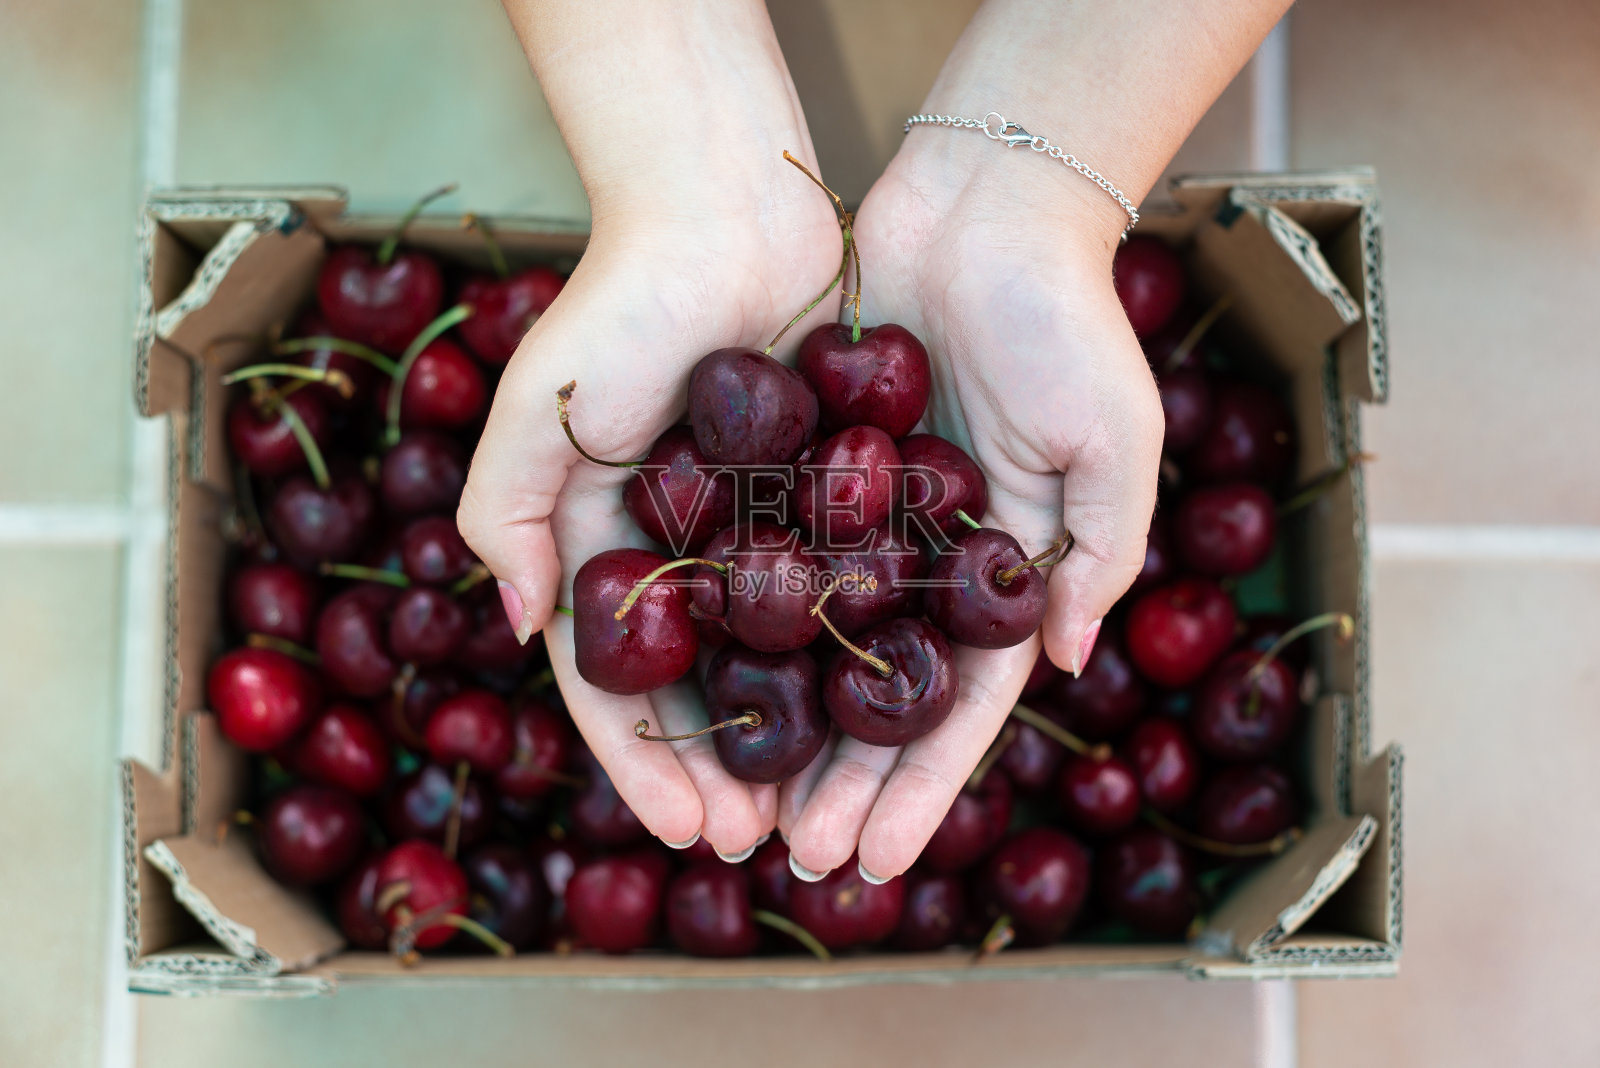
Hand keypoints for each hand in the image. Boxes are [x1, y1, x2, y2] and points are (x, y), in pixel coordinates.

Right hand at [461, 1, 842, 855]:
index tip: (685, 828)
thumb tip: (518, 624)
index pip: (617, 680)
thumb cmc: (620, 306)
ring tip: (821, 807)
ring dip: (792, 737)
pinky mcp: (828, 493)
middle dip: (722, 773)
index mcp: (605, 543)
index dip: (645, 762)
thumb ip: (511, 516)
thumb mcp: (535, 414)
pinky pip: (843, 589)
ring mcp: (756, 526)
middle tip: (760, 841)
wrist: (726, 206)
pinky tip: (882, 715)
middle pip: (702, 685)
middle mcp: (681, 548)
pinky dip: (855, 655)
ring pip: (776, 656)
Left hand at [778, 133, 1163, 880]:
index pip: (959, 706)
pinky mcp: (803, 467)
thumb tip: (1069, 660)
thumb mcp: (1113, 444)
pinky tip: (702, 690)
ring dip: (784, 730)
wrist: (982, 209)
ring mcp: (861, 520)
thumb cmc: (1065, 324)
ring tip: (743, 806)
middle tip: (795, 856)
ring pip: (812, 647)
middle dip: (842, 782)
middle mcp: (925, 561)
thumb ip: (1097, 553)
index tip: (880, 859)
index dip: (921, 787)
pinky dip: (739, 626)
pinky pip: (765, 560)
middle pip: (876, 695)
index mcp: (1002, 571)